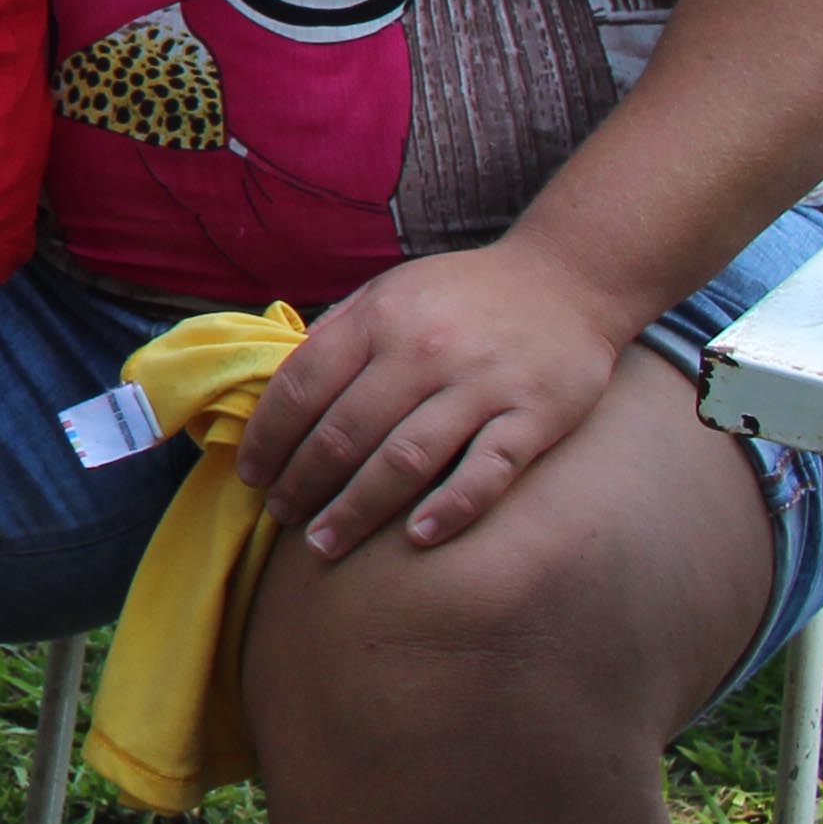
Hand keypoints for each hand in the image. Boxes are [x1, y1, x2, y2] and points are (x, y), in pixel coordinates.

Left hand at [235, 241, 638, 559]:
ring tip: (323, 543)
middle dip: (303, 482)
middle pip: (345, 432)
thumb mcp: (390, 292)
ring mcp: (481, 384)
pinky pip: (487, 470)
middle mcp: (424, 350)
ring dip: (357, 509)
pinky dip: (450, 506)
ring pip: (405, 459)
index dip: (269, 436)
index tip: (253, 473)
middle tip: (282, 516)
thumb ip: (338, 334)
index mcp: (380, 318)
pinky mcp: (534, 415)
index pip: (303, 385)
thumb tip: (278, 388)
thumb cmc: (462, 296)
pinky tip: (416, 537)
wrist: (568, 280)